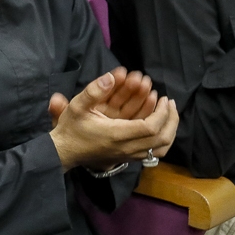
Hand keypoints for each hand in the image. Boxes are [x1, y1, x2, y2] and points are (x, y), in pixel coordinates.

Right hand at [49, 71, 178, 170]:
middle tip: (169, 102)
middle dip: (170, 119)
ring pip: (161, 148)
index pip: (150, 127)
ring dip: (170, 130)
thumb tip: (111, 76)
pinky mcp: (128, 158)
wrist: (64, 152)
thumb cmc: (71, 129)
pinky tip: (163, 127)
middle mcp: (126, 148)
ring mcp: (129, 156)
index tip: (163, 98)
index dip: (161, 113)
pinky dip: (164, 140)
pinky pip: (154, 153)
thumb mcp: (77, 106)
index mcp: (116, 135)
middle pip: (161, 138)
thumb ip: (94, 91)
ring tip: (170, 114)